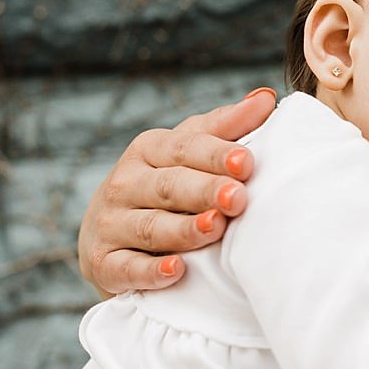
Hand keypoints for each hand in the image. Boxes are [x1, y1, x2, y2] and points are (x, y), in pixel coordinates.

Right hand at [77, 87, 276, 295]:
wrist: (106, 237)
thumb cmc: (161, 187)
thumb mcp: (186, 153)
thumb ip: (224, 128)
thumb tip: (265, 98)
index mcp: (147, 150)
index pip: (182, 148)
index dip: (214, 154)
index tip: (246, 162)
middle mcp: (124, 183)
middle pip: (168, 186)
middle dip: (204, 191)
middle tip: (237, 197)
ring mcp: (110, 225)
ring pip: (150, 226)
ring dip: (184, 229)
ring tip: (215, 228)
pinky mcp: (103, 264)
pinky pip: (127, 268)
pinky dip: (150, 271)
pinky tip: (176, 270)